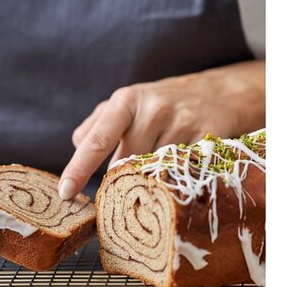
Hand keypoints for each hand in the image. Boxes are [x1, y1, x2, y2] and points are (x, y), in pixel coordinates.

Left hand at [58, 60, 264, 198]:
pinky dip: (172, 178)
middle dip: (122, 178)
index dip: (78, 168)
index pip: (97, 140)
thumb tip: (77, 145)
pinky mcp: (206, 139)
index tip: (65, 192)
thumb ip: (99, 123)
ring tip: (159, 165)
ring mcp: (182, 123)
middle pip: (125, 165)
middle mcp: (153, 109)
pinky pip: (178, 173)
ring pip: (151, 172)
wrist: (220, 93)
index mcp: (127, 101)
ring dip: (149, 178)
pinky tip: (177, 169)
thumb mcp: (129, 102)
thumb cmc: (163, 102)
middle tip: (130, 179)